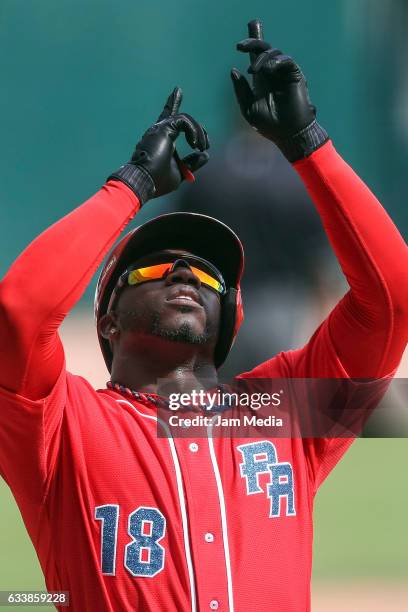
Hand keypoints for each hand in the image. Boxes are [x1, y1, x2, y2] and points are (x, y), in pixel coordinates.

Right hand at [109, 87, 208, 204]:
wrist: (145, 182)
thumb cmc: (158, 181)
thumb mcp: (180, 172)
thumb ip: (191, 163)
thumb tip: (205, 155)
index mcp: (160, 141)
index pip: (168, 121)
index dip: (173, 105)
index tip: (182, 102)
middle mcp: (157, 132)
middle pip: (170, 112)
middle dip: (185, 114)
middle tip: (203, 141)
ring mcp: (159, 129)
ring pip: (185, 120)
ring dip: (198, 133)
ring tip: (202, 147)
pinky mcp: (163, 128)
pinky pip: (184, 121)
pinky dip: (194, 131)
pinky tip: (195, 144)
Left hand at [231, 19, 327, 161]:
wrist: (287, 133)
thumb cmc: (268, 125)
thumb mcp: (248, 107)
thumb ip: (241, 90)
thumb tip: (233, 70)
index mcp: (261, 80)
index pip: (256, 58)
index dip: (250, 47)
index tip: (238, 46)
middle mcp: (272, 74)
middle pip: (264, 49)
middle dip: (253, 42)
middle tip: (239, 46)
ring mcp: (284, 73)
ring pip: (274, 52)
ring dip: (262, 57)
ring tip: (254, 70)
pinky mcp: (295, 75)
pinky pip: (287, 60)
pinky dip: (277, 61)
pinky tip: (269, 69)